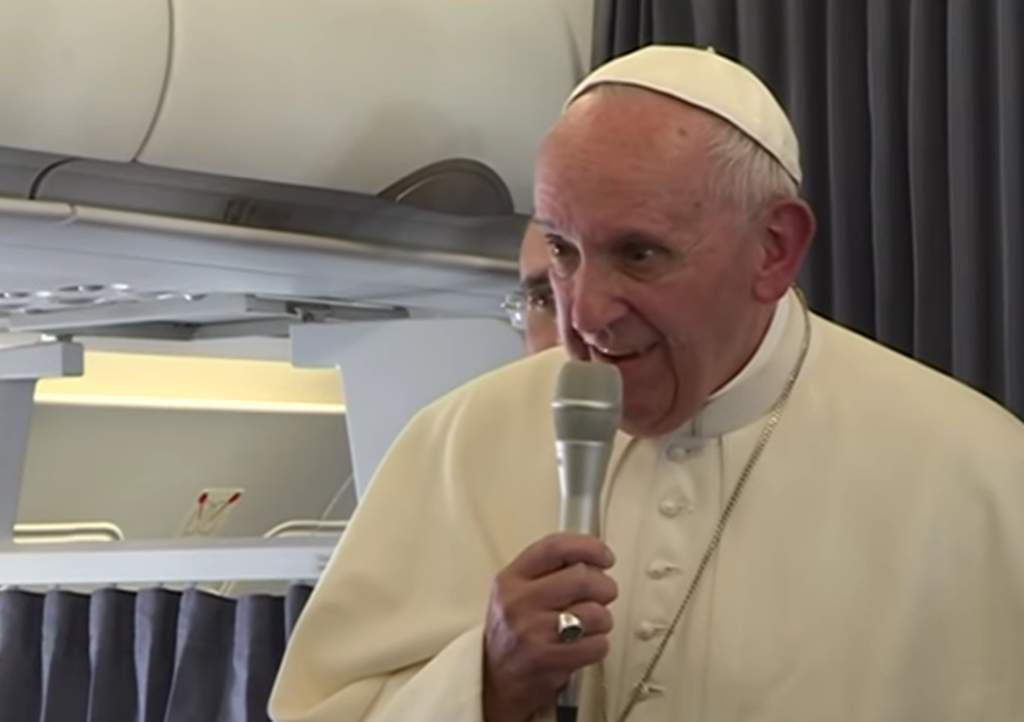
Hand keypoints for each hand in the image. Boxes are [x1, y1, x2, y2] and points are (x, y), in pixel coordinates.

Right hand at [482, 532, 616, 721]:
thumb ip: (549, 571)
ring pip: (595, 612)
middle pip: (582, 578)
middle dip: (604, 586)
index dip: (588, 547)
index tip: (604, 556)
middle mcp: (519, 601)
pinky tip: (584, 644)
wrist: (494, 681)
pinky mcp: (548, 659)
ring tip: (590, 624)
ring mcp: (532, 631)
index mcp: (511, 578)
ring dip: (603, 619)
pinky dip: (599, 644)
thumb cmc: (512, 634)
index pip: (555, 547)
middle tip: (603, 593)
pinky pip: (597, 644)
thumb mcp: (516, 592)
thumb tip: (592, 559)